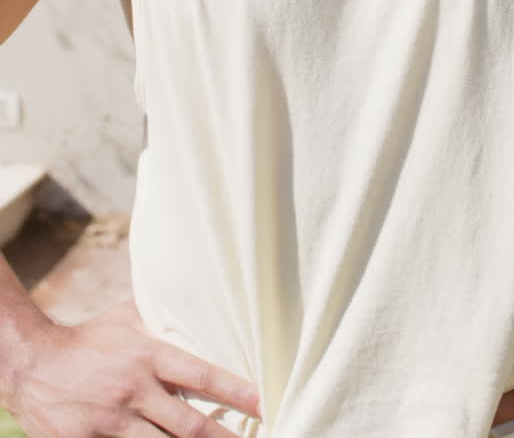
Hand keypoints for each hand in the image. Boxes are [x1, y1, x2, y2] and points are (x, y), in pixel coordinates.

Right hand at [8, 301, 260, 437]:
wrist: (34, 364)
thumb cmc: (91, 338)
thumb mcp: (128, 317)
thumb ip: (163, 318)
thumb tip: (203, 302)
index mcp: (148, 354)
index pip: (203, 375)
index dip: (236, 392)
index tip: (265, 403)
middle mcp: (135, 389)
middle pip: (189, 425)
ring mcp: (113, 421)